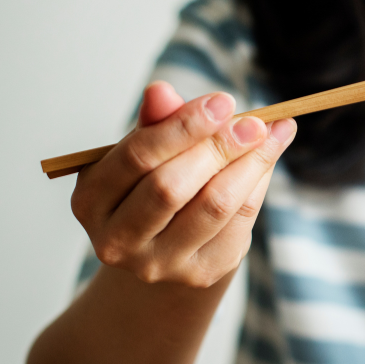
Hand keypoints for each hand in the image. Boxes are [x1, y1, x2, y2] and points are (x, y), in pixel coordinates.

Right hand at [71, 81, 295, 287]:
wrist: (164, 249)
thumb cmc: (151, 187)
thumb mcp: (145, 154)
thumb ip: (154, 124)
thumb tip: (161, 91)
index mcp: (91, 200)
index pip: (137, 157)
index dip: (183, 126)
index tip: (223, 101)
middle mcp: (117, 240)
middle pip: (172, 187)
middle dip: (219, 147)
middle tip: (255, 121)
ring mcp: (158, 264)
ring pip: (214, 205)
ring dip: (250, 163)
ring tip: (272, 132)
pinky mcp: (200, 272)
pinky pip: (239, 222)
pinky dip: (258, 184)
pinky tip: (268, 158)